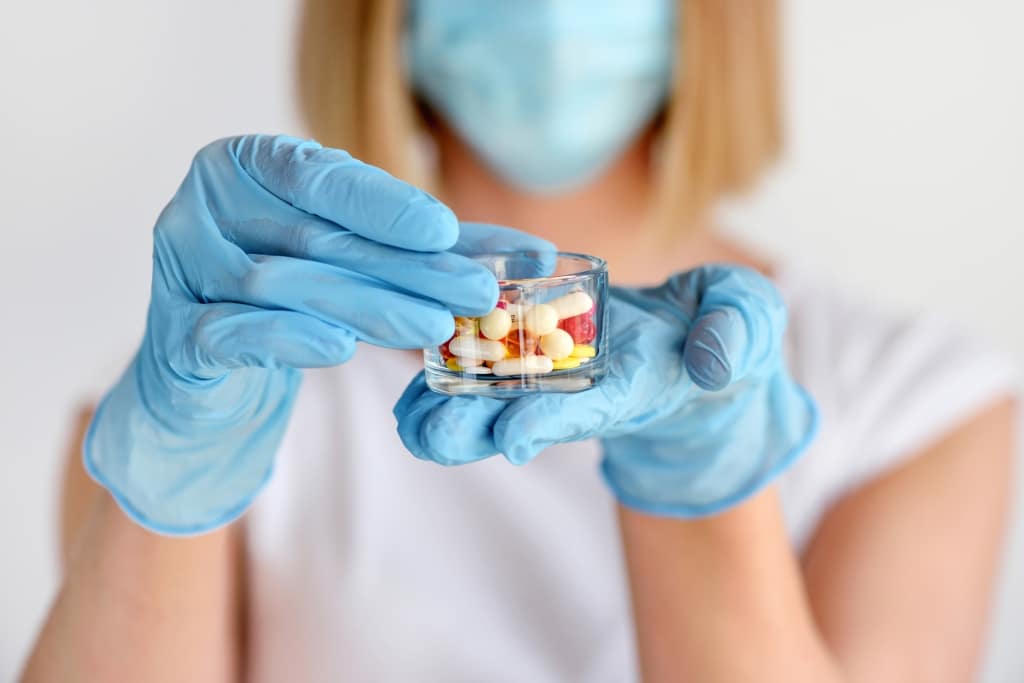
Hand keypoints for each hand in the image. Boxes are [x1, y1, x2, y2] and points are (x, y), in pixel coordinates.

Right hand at [85, 134, 551, 533]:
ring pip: (280, 285)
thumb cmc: (293, 302)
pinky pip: (231, 333)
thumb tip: (532, 255)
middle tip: (473, 294)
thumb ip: (432, 251)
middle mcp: (203, 207)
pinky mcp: (175, 336)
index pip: (318, 176)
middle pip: (314, 236)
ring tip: (433, 328)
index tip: (446, 230)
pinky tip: (339, 349)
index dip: (383, 203)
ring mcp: (180, 269)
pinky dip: (288, 339)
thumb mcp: (358, 261)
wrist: (210, 377)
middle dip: (403, 268)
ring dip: (364, 305)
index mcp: (245, 168)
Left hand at [393, 265, 817, 516]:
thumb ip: (738, 333)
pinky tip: (407, 389)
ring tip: (404, 420)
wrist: (694, 345)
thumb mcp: (748, 318)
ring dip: (448, 412)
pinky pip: (485, 375)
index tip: (513, 438)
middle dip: (475, 429)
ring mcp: (557, 379)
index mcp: (636, 384)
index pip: (591, 407)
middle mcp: (585, 391)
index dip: (553, 421)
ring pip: (493, 403)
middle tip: (427, 438)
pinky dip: (447, 381)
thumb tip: (713, 362)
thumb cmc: (723, 330)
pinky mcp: (537, 360)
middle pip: (523, 417)